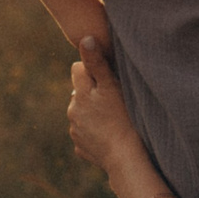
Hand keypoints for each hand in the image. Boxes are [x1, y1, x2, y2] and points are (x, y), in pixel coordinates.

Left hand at [67, 37, 149, 183]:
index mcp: (79, 94)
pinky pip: (86, 132)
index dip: (92, 70)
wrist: (126, 159)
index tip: (107, 79)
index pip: (77, 70)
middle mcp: (72, 111)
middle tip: (113, 100)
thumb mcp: (112, 87)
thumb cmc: (124, 119)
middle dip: (91, 92)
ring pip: (82, 112)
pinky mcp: (80, 147)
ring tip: (113, 119)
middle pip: (79, 92)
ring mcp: (75, 131)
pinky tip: (109, 134)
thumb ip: (97, 63)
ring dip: (92, 112)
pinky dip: (95, 131)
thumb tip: (84, 38)